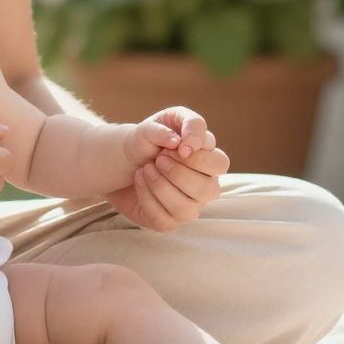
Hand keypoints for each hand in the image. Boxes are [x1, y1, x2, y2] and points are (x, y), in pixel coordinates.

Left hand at [106, 106, 226, 232]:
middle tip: (159, 158)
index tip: (178, 147)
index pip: (220, 164)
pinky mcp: (168, 220)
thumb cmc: (148, 139)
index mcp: (207, 158)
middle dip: (180, 173)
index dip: (201, 158)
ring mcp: (188, 205)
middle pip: (209, 190)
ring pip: (187, 209)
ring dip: (162, 186)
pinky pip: (164, 219)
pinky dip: (148, 198)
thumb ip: (169, 128)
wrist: (122, 158)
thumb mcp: (156, 123)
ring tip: (146, 168)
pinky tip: (140, 180)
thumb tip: (178, 142)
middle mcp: (203, 185)